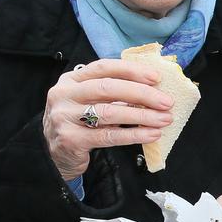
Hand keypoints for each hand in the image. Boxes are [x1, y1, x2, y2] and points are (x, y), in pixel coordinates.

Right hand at [43, 60, 172, 180]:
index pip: (104, 67)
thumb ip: (114, 92)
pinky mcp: (71, 139)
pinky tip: (152, 134)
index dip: (131, 70)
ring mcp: (65, 117)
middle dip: (142, 93)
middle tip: (167, 101)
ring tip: (164, 119)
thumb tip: (154, 88)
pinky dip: (134, 134)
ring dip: (142, 115)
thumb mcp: (90, 101)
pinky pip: (108, 136)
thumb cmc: (80, 122)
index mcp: (71, 79)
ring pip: (110, 112)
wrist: (55, 154)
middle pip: (108, 88)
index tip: (156, 77)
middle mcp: (64, 95)